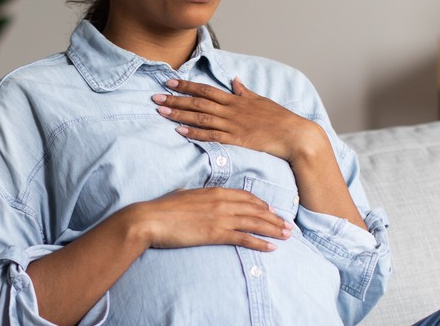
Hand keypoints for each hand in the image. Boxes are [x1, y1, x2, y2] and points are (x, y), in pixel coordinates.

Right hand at [129, 188, 291, 251]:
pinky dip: (260, 243)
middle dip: (274, 217)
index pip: (245, 196)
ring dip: (274, 229)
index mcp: (215, 191)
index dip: (261, 203)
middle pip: (256, 209)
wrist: (151, 219)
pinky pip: (245, 238)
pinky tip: (271, 247)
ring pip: (255, 222)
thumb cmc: (162, 208)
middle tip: (288, 224)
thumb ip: (192, 194)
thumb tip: (188, 191)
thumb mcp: (181, 194)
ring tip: (287, 235)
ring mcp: (221, 217)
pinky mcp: (217, 233)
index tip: (271, 209)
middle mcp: (222, 202)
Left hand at [153, 78, 327, 162]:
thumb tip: (234, 80)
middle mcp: (231, 110)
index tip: (169, 82)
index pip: (206, 90)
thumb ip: (244, 91)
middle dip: (175, 99)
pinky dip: (194, 133)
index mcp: (236, 100)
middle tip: (155, 97)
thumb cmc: (279, 118)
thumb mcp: (261, 100)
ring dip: (179, 115)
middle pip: (198, 103)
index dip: (186, 86)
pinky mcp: (236, 140)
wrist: (294, 135)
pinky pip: (211, 136)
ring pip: (200, 118)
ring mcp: (233, 125)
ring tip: (161, 112)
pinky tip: (180, 131)